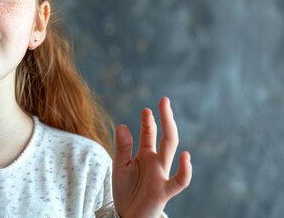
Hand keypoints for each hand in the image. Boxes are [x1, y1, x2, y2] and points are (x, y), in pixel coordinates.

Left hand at [112, 97, 191, 217]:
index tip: (146, 109)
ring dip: (169, 131)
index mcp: (146, 155)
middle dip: (165, 118)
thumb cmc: (126, 191)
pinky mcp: (164, 190)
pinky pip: (179, 181)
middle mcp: (157, 162)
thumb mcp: (120, 166)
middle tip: (164, 100)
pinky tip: (186, 156)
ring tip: (167, 115)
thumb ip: (122, 147)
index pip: (150, 134)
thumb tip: (122, 125)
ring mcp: (162, 174)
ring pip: (171, 150)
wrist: (128, 215)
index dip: (149, 121)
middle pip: (165, 136)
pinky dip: (185, 170)